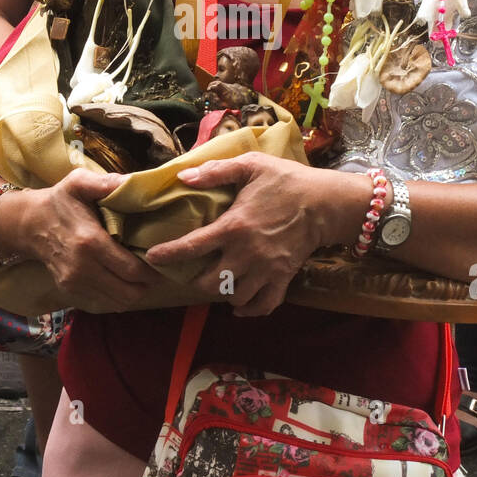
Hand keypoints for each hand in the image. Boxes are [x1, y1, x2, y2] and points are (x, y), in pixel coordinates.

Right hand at [23, 169, 161, 310]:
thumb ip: (103, 182)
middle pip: (127, 292)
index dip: (151, 271)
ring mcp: (74, 283)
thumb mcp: (78, 183)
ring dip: (133, 293)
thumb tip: (129, 182)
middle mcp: (82, 268)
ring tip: (141, 278)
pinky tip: (122, 281)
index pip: (131, 269)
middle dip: (146, 285)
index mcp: (90, 242)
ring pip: (116, 303)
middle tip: (156, 272)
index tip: (162, 262)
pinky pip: (102, 303)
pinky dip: (116, 297)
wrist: (28, 224)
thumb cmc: (59, 201)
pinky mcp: (69, 291)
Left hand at [144, 154, 329, 316]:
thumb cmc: (286, 181)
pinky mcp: (282, 279)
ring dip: (222, 293)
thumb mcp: (251, 166)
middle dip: (196, 279)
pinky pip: (263, 306)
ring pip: (234, 297)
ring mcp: (265, 270)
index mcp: (233, 227)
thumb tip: (184, 177)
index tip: (152, 257)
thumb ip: (216, 172)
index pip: (191, 247)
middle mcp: (246, 254)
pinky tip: (239, 305)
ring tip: (217, 281)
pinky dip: (249, 310)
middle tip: (192, 270)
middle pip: (209, 283)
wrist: (324, 203)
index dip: (167, 254)